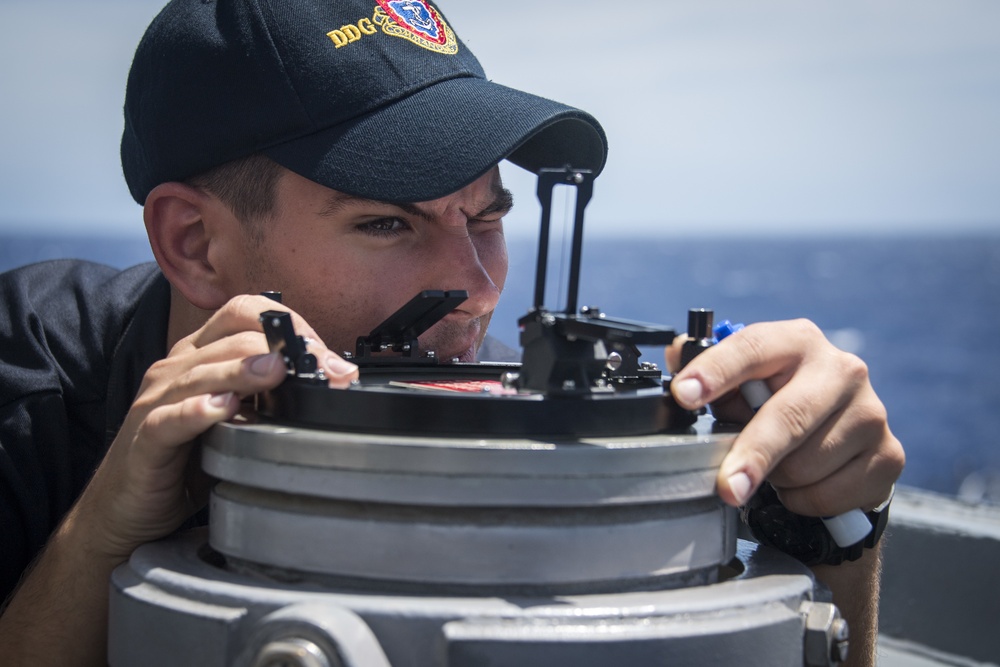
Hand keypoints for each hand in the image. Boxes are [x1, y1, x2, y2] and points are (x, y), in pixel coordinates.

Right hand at [75, 294, 358, 559]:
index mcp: (200, 357)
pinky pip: (170, 419)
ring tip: (278, 370)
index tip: (324, 353)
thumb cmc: (184, 461)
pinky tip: (224, 408)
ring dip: (244, 370)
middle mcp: (177, 370)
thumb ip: (270, 400)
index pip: (242, 313)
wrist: (125, 507)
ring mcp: (156, 401)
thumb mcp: (236, 422)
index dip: (287, 322)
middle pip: (231, 338)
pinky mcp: (145, 438)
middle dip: (283, 349)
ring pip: (202, 372)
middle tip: (324, 369)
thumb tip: (327, 386)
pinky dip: (197, 411)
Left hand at [668, 319, 903, 515]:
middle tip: (726, 485)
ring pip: (806, 464)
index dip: (715, 371)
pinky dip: (804, 500)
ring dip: (779, 479)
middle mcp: (841, 369)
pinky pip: (829, 494)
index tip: (684, 394)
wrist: (843, 444)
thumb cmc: (781, 405)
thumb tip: (676, 352)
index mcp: (797, 341)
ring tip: (778, 465)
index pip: (752, 348)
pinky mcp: (889, 455)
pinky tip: (806, 482)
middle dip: (753, 453)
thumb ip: (709, 368)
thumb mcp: (744, 383)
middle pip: (789, 416)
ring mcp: (871, 412)